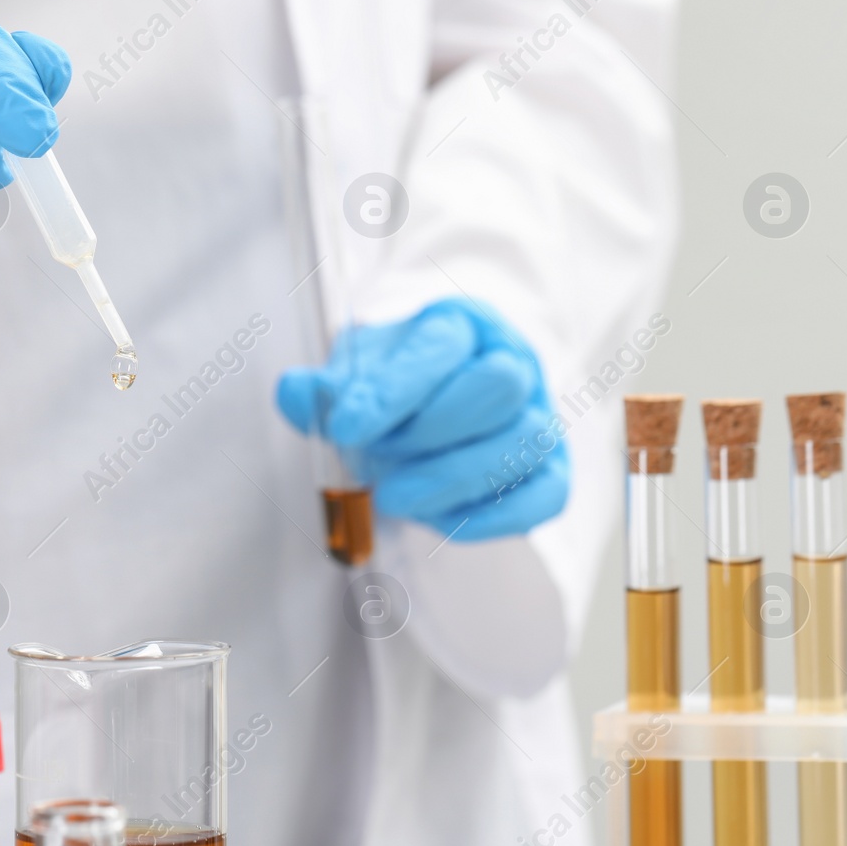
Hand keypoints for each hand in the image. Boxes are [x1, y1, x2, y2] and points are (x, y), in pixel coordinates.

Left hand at [276, 299, 567, 541]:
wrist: (433, 414)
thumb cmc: (396, 392)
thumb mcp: (356, 377)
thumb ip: (325, 388)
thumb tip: (294, 391)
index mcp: (460, 324)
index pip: (439, 347)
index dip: (392, 391)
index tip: (343, 427)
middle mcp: (512, 361)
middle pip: (498, 384)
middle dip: (431, 429)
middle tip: (377, 458)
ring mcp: (539, 416)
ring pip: (522, 441)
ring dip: (450, 476)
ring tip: (393, 497)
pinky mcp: (552, 472)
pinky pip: (543, 498)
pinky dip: (489, 516)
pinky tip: (436, 521)